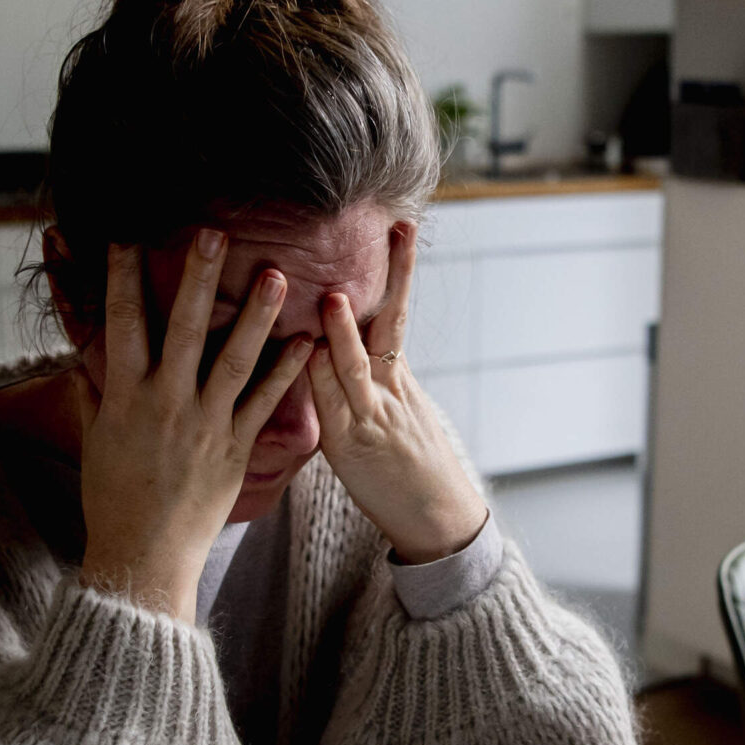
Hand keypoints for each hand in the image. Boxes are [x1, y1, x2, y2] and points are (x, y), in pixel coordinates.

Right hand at [78, 231, 314, 620]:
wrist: (143, 558)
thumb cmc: (112, 499)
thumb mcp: (95, 442)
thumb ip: (95, 394)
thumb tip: (85, 356)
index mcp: (124, 398)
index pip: (121, 325)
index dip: (122, 279)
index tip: (127, 237)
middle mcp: (165, 404)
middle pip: (182, 330)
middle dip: (196, 278)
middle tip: (212, 232)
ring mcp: (205, 425)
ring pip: (234, 360)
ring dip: (256, 315)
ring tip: (275, 275)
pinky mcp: (236, 449)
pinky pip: (265, 404)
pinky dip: (288, 372)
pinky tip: (308, 340)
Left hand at [308, 224, 489, 563]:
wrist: (437, 517)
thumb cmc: (411, 466)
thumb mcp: (401, 413)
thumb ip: (372, 377)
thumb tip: (342, 343)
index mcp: (399, 375)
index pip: (397, 310)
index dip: (399, 271)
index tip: (401, 227)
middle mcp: (390, 387)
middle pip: (392, 321)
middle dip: (397, 275)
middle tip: (398, 230)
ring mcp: (373, 415)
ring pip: (356, 365)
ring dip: (342, 332)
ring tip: (332, 299)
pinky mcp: (352, 445)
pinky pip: (334, 407)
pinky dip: (320, 379)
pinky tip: (307, 356)